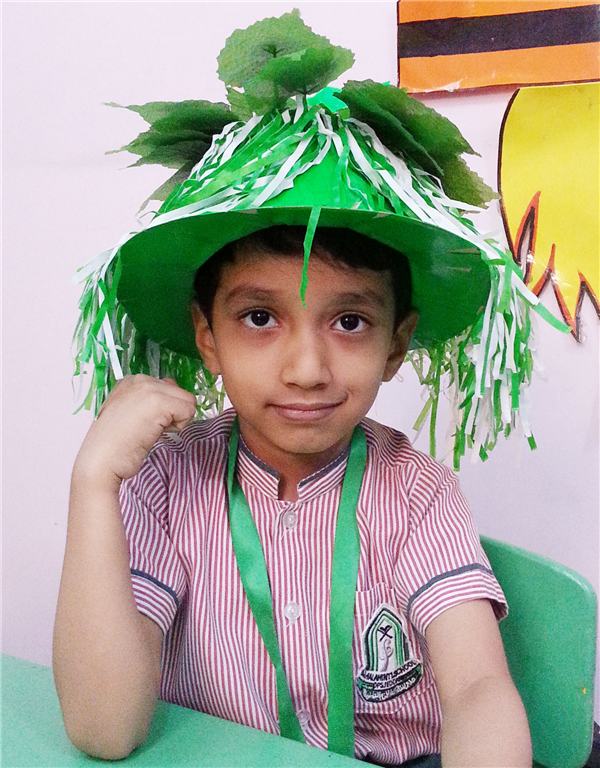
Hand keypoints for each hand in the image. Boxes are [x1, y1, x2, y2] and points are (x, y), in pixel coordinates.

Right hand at [74, 375, 196, 486]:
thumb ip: (151, 401)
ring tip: (152, 431)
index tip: (144, 422)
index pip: (167, 388)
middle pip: (180, 394)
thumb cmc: (115, 445)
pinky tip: (156, 433)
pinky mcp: (160, 402)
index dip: (164, 410)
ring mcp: (149, 388)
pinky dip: (178, 427)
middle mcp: (140, 380)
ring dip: (176, 421)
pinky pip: (188, 411)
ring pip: (188, 401)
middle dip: (172, 414)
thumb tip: (175, 394)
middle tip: (149, 429)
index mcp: (131, 382)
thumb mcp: (132, 414)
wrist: (101, 460)